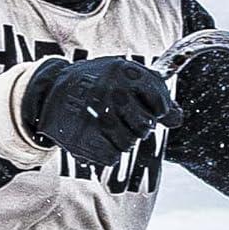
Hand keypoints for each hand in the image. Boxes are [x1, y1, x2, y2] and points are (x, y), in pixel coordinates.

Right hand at [22, 56, 182, 166]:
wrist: (51, 90)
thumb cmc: (96, 82)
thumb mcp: (125, 77)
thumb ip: (154, 93)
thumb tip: (177, 118)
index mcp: (125, 72)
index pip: (160, 103)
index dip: (158, 110)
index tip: (148, 109)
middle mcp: (111, 92)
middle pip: (145, 127)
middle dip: (138, 127)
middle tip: (124, 119)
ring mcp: (96, 115)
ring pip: (129, 144)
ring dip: (122, 140)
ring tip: (109, 127)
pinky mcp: (83, 136)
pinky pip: (110, 157)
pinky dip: (106, 152)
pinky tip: (98, 138)